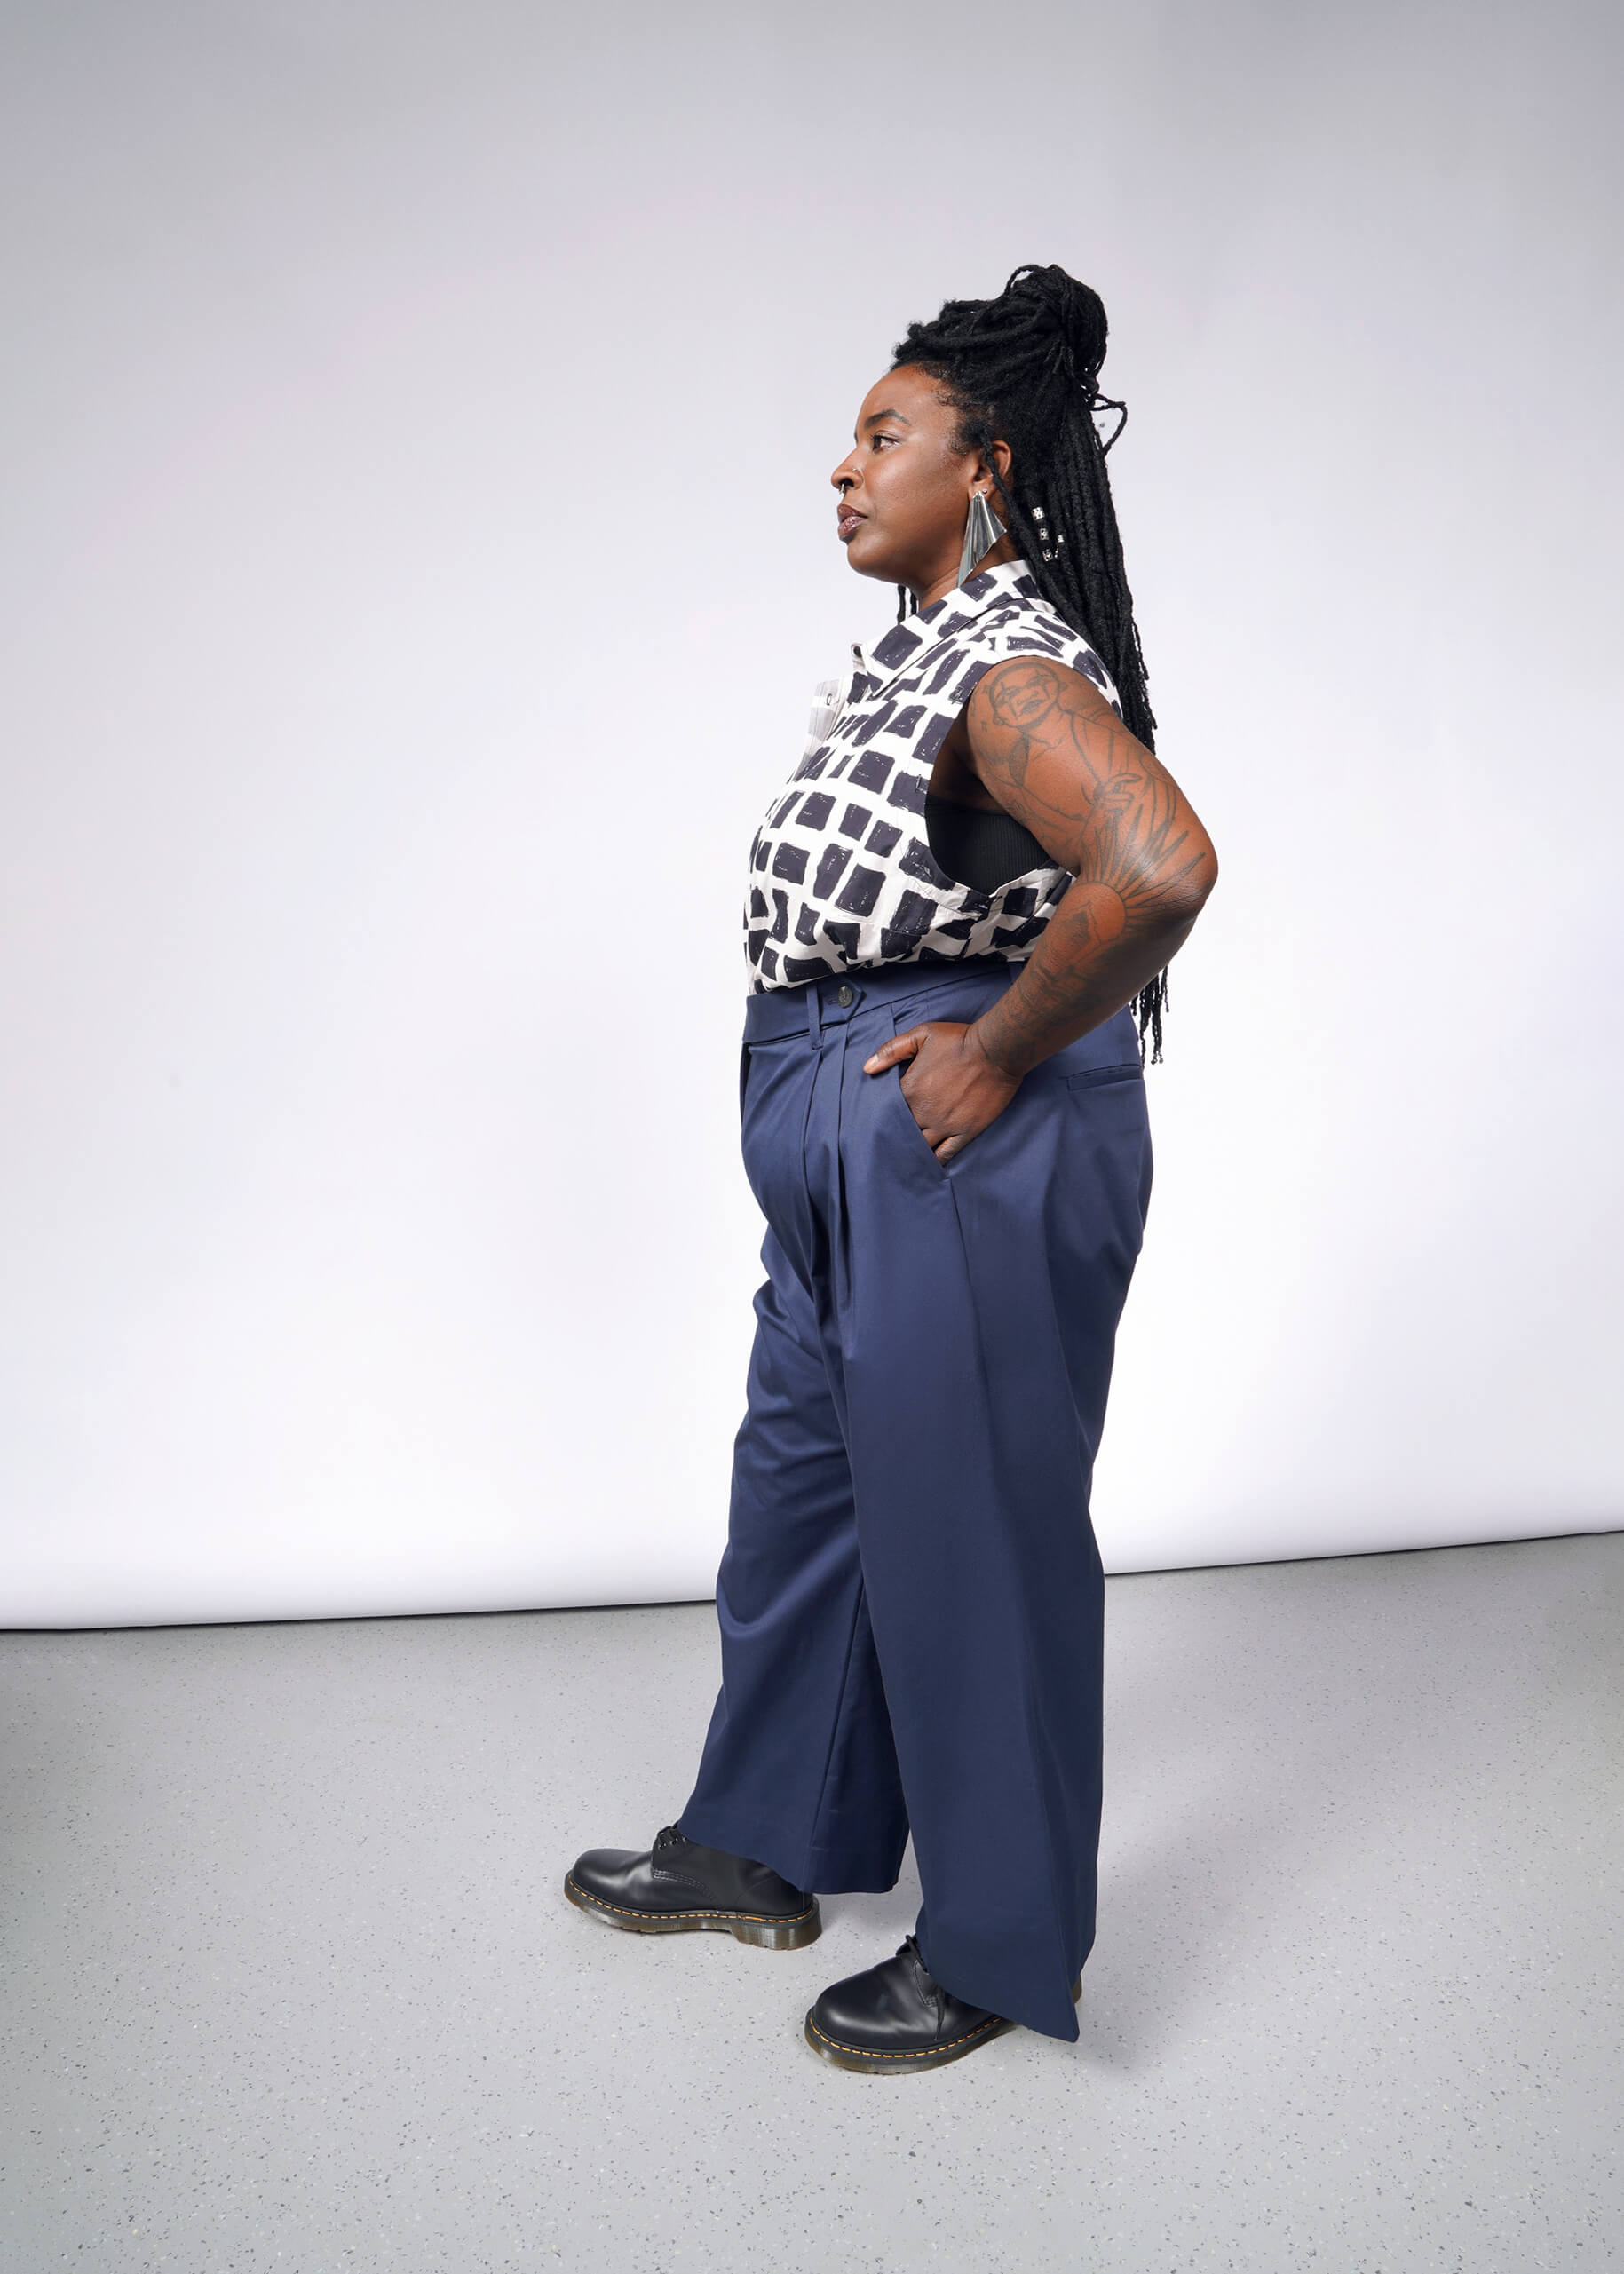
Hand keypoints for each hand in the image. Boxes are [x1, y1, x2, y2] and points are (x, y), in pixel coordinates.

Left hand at [862, 1020, 1020, 1161]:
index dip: (885, 1114)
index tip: (883, 1117)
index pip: (888, 1110)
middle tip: (892, 1140)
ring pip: (921, 1146)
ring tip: (906, 1155)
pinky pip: (946, 1154)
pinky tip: (928, 1164)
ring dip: (913, 1150)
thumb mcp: (921, 1035)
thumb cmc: (959, 1039)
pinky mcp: (965, 1131)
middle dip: (896, 1135)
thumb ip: (892, 1050)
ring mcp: (945, 1124)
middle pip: (902, 1131)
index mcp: (910, 1090)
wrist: (996, 1050)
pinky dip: (935, 1160)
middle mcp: (924, 1112)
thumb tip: (867, 1068)